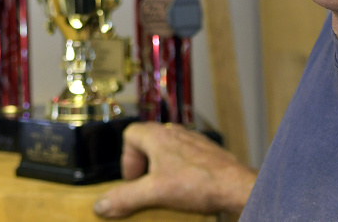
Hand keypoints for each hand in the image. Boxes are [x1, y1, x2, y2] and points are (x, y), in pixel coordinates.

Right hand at [93, 122, 256, 217]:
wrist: (235, 185)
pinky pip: (184, 157)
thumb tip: (101, 204)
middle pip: (147, 142)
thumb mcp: (155, 192)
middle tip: (146, 186)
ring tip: (165, 190)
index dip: (126, 159)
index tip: (133, 180)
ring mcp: (192, 141)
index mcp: (158, 135)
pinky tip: (185, 190)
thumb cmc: (199, 183)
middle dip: (143, 166)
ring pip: (167, 149)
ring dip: (161, 169)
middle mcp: (174, 133)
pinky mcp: (206, 152)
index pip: (130, 134)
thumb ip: (126, 197)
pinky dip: (179, 171)